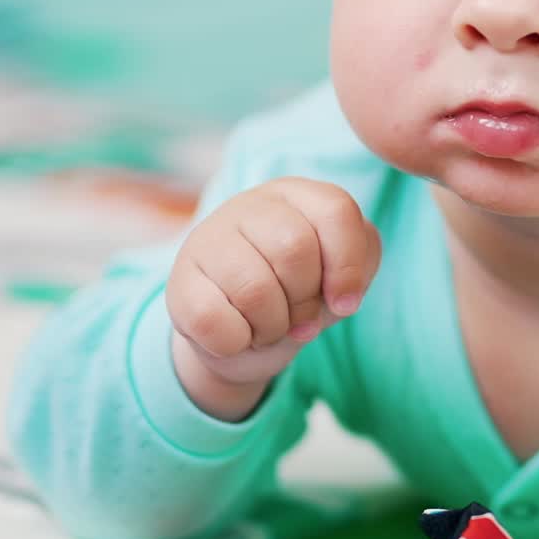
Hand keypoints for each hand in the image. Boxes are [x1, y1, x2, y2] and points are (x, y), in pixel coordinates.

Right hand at [166, 178, 380, 418]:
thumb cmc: (299, 292)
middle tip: (298, 317)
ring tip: (268, 325)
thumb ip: (359, 265)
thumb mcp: (340, 275)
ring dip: (272, 327)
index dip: (348, 267)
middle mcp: (249, 205)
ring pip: (255, 289)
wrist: (242, 335)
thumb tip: (342, 294)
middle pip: (295, 250)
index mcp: (296, 195)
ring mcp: (207, 238)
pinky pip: (213, 320)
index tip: (345, 303)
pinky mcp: (179, 280)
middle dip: (306, 301)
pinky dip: (235, 342)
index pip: (336, 211)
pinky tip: (237, 335)